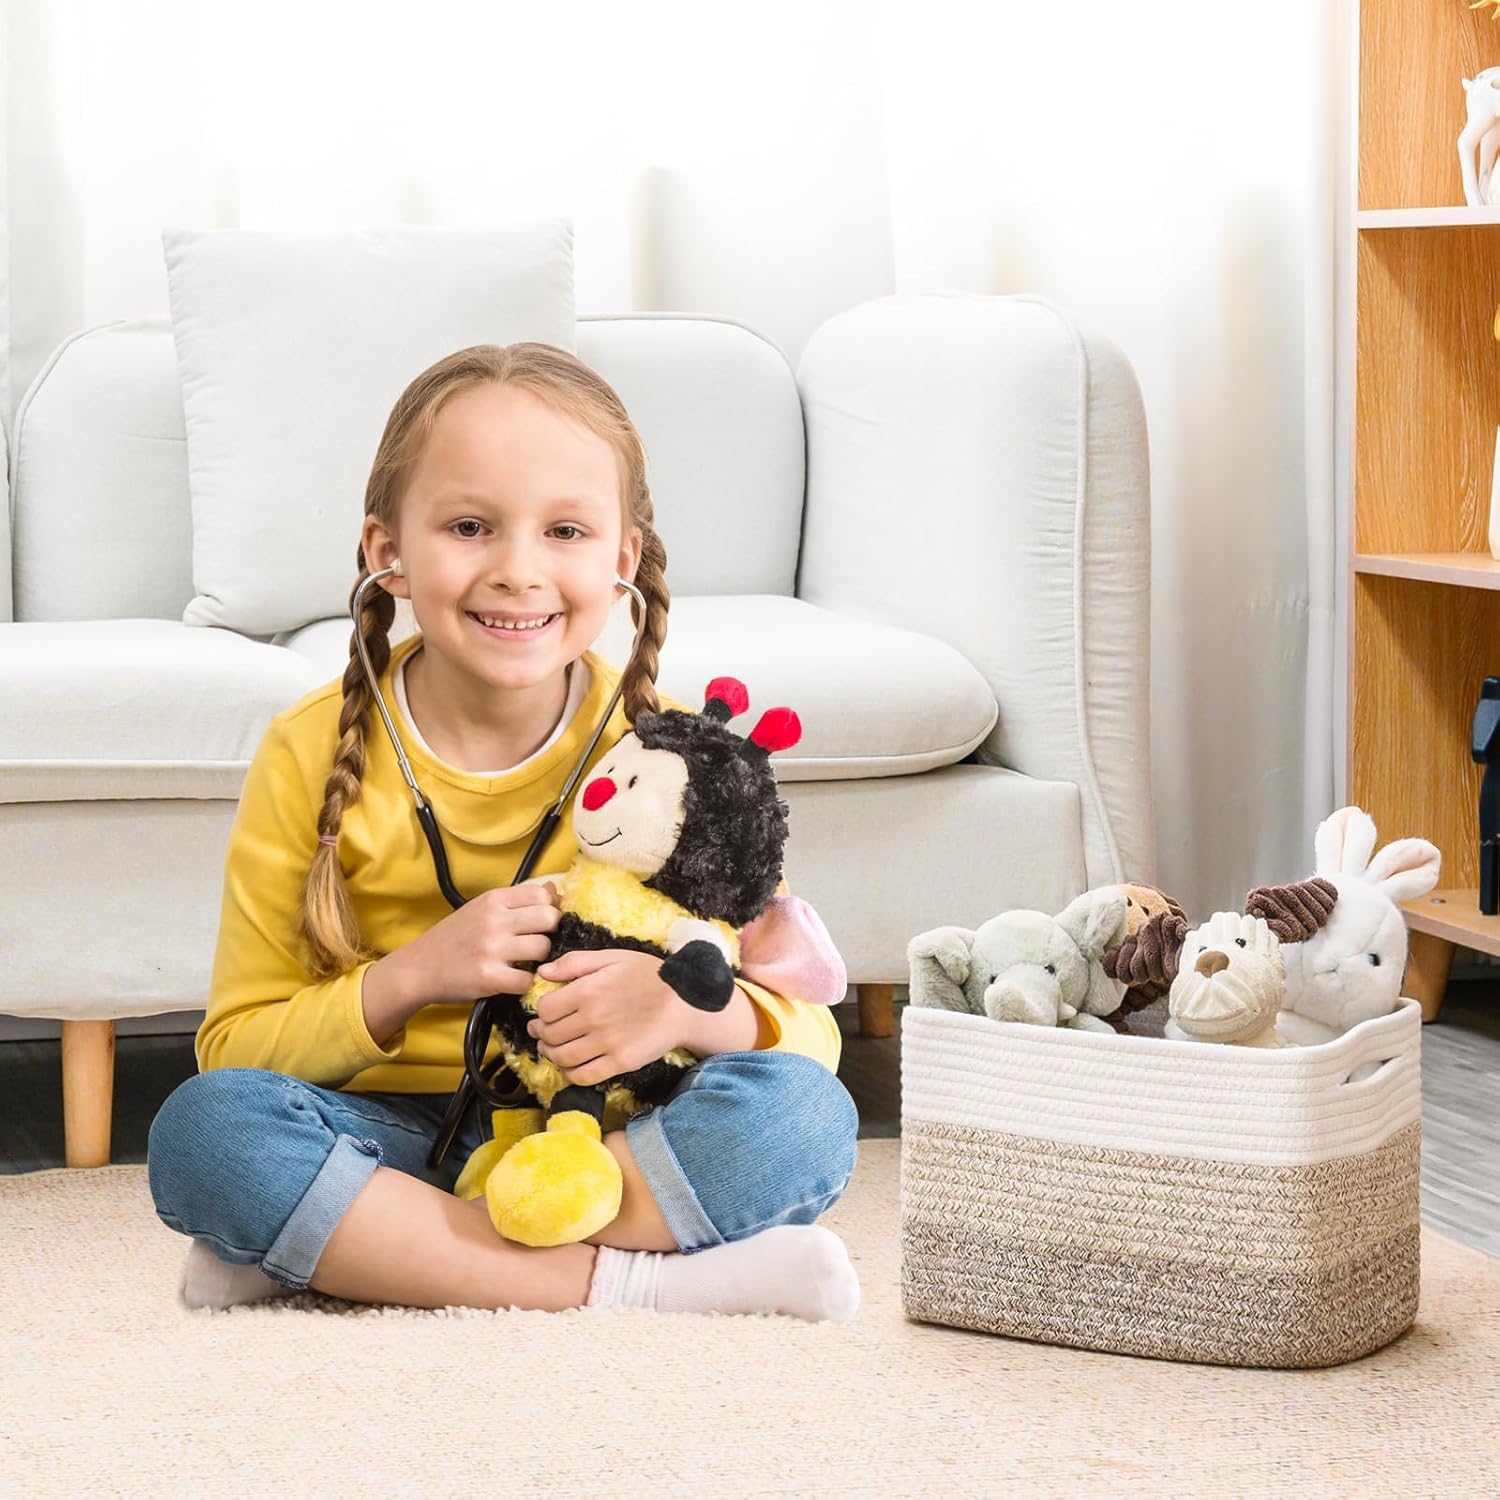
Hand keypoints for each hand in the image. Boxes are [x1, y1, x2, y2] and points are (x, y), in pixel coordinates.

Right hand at [407, 881, 561, 1004]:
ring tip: (523, 962)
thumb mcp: (482, 909)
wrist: (418, 967)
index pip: (542, 895)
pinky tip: (512, 979)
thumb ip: (517, 901)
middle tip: (536, 943)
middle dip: (550, 933)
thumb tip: (557, 892)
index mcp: (493, 900)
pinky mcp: (489, 977)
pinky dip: (524, 983)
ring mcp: (491, 949)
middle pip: (549, 919)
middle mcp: (493, 920)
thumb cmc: (454, 937)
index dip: (549, 909)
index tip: (541, 922)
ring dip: (539, 960)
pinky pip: (527, 979)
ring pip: (542, 949)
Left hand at [526, 949, 690, 1085]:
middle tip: (542, 1032)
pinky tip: (571, 1065)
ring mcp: (606, 1043)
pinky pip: (583, 1076)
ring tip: (552, 1049)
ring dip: (551, 1055)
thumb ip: (575, 963)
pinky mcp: (620, 1062)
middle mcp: (593, 1019)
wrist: (685, 1003)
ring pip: (562, 1057)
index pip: (545, 1009)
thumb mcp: (613, 958)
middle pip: (550, 1034)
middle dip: (541, 1034)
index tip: (546, 1013)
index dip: (541, 1012)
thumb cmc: (649, 976)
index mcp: (587, 990)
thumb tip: (542, 972)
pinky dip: (570, 1074)